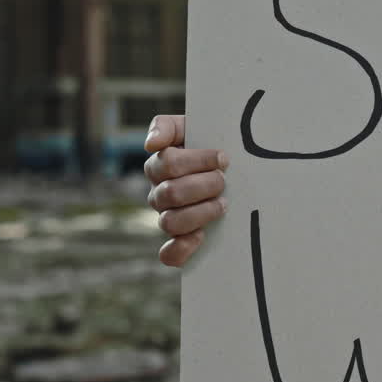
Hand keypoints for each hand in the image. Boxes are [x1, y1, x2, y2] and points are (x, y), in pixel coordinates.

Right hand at [144, 115, 228, 266]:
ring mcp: (168, 218)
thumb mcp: (191, 127)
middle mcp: (159, 194)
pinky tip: (200, 237)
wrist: (230, 165)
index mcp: (159, 167)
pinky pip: (169, 254)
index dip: (198, 160)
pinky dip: (181, 249)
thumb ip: (166, 126)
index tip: (223, 158)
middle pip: (171, 194)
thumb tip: (151, 144)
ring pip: (170, 222)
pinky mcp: (180, 241)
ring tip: (223, 204)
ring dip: (201, 213)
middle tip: (223, 180)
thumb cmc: (209, 145)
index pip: (168, 164)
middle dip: (204, 185)